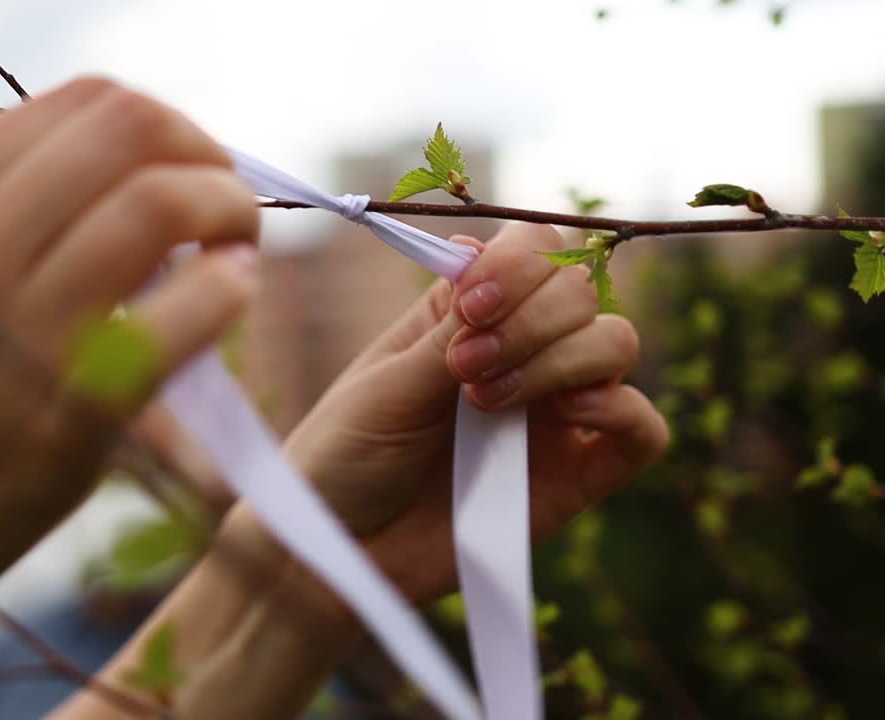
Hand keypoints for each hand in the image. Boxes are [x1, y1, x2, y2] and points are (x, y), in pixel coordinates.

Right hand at [0, 77, 261, 693]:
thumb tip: (129, 182)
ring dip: (228, 214)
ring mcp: (12, 327)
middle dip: (207, 155)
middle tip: (225, 207)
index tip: (184, 171)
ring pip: (164, 204)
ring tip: (233, 257)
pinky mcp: (62, 417)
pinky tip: (226, 303)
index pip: (87, 102)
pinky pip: (181, 317)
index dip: (164, 127)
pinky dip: (227, 292)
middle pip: (134, 129)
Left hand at [226, 223, 667, 605]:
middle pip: (581, 292)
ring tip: (486, 401)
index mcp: (468, 315)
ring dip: (561, 358)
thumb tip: (485, 251)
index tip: (471, 310)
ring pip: (615, 346)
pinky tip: (570, 416)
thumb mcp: (388, 384)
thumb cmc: (347, 457)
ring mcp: (553, 413)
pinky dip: (623, 411)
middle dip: (531, 319)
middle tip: (463, 369)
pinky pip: (640, 431)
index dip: (518, 267)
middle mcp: (522, 352)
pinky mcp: (577, 476)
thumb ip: (452, 329)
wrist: (344, 549)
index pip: (536, 251)